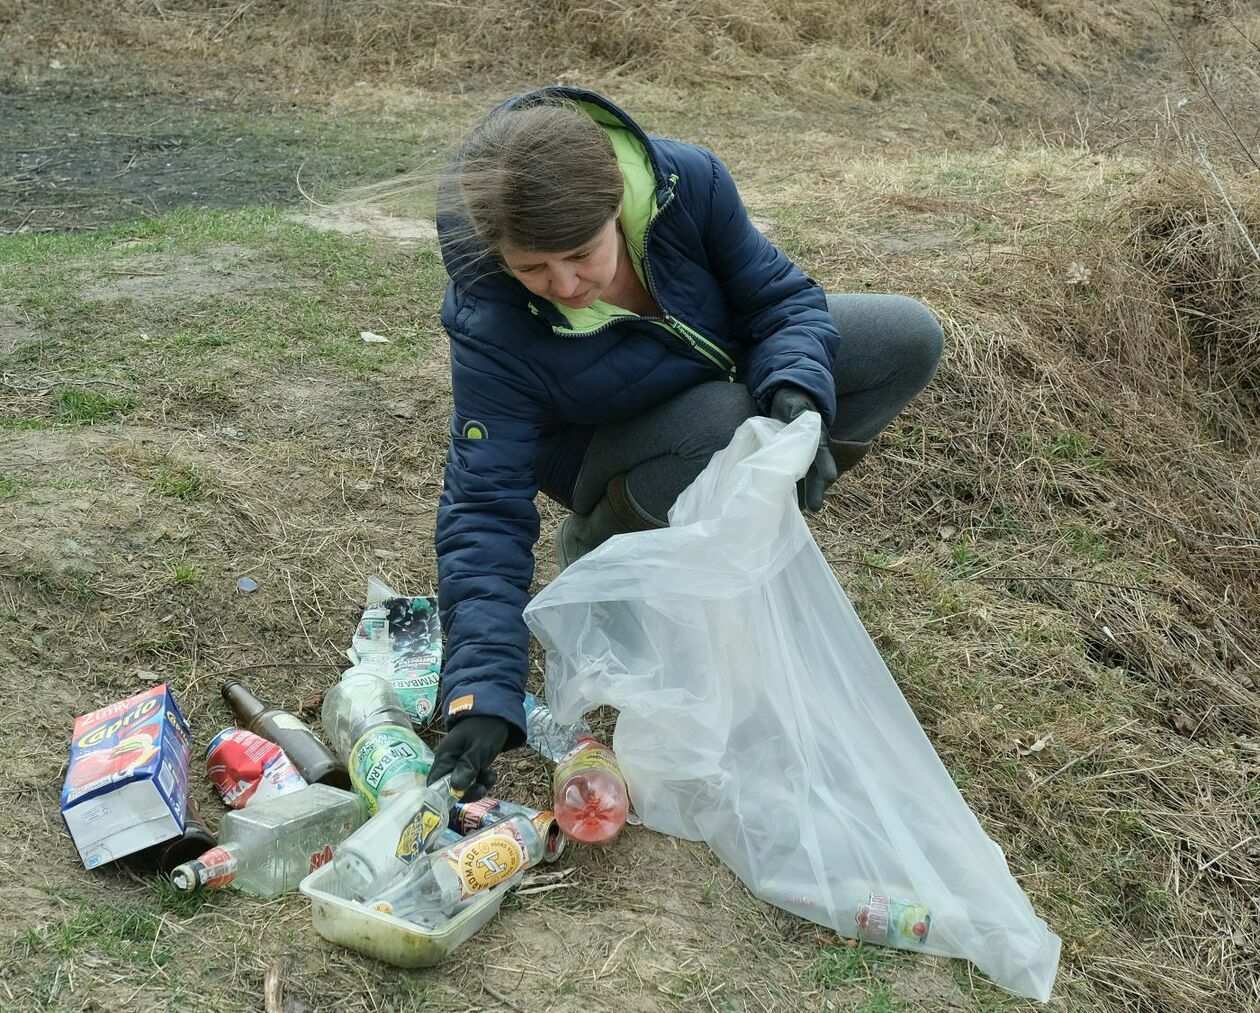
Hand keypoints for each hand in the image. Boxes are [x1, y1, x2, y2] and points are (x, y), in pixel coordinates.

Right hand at [429, 715, 509, 801]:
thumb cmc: (485, 727)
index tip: (459, 800)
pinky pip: (473, 780)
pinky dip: (483, 781)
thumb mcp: (478, 747)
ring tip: (490, 777)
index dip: (443, 796)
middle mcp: (449, 763)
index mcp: (445, 757)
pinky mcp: (470, 765)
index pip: (434, 784)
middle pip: (449, 788)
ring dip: (477, 787)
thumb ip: (467, 766)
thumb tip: (455, 788)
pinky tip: (492, 773)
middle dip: (466, 793)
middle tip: (481, 789)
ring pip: (463, 786)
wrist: (498, 713)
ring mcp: (460, 764)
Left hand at [770, 385, 837, 511]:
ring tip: (800, 512)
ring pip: (808, 479)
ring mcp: (804, 458)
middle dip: (816, 489)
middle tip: (815, 507)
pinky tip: (786, 503)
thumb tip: (796, 413)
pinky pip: (794, 478)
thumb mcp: (795, 404)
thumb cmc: (793, 403)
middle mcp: (813, 450)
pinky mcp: (791, 462)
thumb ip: (796, 411)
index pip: (821, 451)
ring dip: (805, 494)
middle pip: (817, 472)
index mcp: (816, 436)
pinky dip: (791, 490)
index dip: (825, 464)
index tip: (829, 477)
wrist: (788, 402)